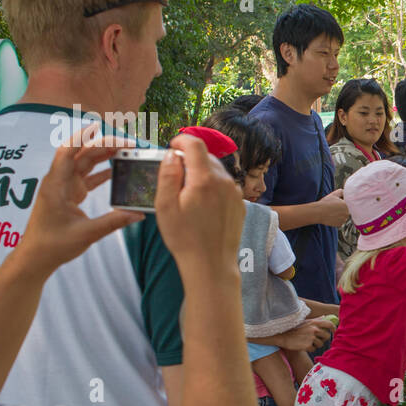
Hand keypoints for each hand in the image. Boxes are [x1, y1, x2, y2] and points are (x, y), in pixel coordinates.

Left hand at [11, 125, 142, 276]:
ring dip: (103, 156)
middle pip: (81, 154)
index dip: (82, 137)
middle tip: (127, 144)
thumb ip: (113, 222)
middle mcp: (58, 181)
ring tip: (125, 151)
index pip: (68, 153)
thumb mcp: (87, 234)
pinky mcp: (69, 194)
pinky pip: (86, 177)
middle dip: (103, 145)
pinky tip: (116, 169)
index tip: (98, 126)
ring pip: (84, 163)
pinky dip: (101, 172)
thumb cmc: (53, 244)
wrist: (36, 257)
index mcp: (57, 186)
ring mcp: (63, 187)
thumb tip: (138, 214)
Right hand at [154, 133, 244, 274]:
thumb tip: (173, 154)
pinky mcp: (240, 204)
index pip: (195, 145)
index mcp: (205, 179)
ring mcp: (235, 193)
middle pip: (207, 157)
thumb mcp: (165, 206)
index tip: (172, 147)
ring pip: (217, 171)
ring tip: (187, 191)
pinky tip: (202, 204)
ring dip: (202, 172)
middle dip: (190, 158)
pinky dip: (212, 185)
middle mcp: (224, 182)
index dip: (181, 141)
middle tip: (175, 174)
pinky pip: (224, 185)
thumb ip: (168, 175)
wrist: (211, 264)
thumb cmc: (185, 238)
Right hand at [280, 318, 335, 350]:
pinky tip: (303, 345)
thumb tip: (325, 317)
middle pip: (327, 336)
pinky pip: (313, 349)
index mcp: (314, 322)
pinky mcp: (308, 345)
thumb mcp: (305, 322)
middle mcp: (314, 329)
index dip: (333, 329)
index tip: (333, 332)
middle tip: (317, 340)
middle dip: (324, 339)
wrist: (283, 336)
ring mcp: (311, 337)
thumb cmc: (295, 329)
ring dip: (315, 345)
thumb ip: (316, 320)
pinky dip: (309, 349)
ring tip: (307, 342)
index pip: (329, 324)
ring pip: (320, 344)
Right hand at [320, 189, 348, 226]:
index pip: (348, 204)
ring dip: (340, 215)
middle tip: (334, 208)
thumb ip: (341, 191)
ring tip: (332, 212)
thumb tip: (345, 191)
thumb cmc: (325, 203)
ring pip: (343, 216)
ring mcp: (344, 219)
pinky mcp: (340, 224)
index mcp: (347, 205)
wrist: (318, 213)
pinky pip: (340, 222)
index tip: (338, 203)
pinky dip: (337, 220)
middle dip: (342, 209)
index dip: (343, 203)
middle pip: (346, 210)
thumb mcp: (333, 194)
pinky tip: (331, 217)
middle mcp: (347, 213)